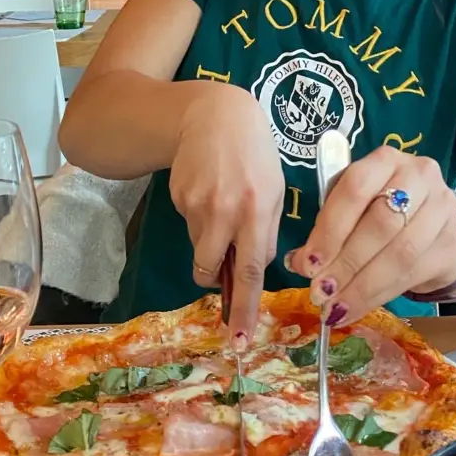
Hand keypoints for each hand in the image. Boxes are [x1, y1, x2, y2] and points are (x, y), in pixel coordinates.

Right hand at [170, 84, 284, 348]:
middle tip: (222, 276)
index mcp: (259, 209)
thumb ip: (268, 229)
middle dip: (214, 278)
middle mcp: (227, 211)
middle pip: (212, 268)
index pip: (251, 270)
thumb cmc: (255, 153)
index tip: (239, 339)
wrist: (212, 115)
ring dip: (211, 243)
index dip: (245, 307)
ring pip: (202, 249)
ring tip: (222, 207)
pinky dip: (201, 220)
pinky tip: (209, 191)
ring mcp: (198, 206)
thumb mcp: (276, 187)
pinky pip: (192, 227)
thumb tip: (255, 268)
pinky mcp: (179, 200)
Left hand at [288, 146, 455, 325]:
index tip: (309, 263)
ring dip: (363, 285)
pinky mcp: (451, 245)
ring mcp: (442, 210)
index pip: (356, 188)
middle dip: (346, 262)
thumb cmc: (381, 211)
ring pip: (400, 252)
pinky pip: (414, 274)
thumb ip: (329, 229)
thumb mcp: (353, 208)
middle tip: (321, 291)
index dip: (330, 228)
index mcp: (386, 160)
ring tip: (336, 306)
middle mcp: (419, 176)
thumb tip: (298, 262)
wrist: (433, 227)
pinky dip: (380, 295)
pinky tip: (357, 307)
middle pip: (381, 222)